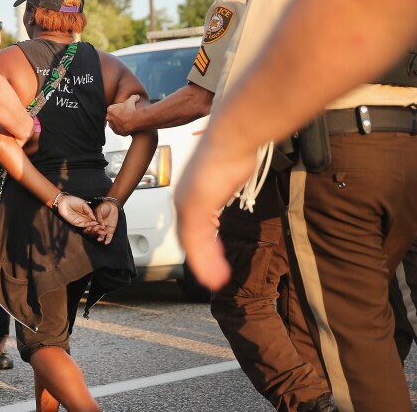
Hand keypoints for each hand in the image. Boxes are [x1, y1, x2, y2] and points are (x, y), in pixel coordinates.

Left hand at [56, 195, 101, 232]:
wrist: (64, 201)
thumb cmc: (73, 201)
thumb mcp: (83, 204)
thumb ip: (89, 211)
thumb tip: (95, 218)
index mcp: (86, 214)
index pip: (93, 219)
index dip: (98, 221)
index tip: (104, 223)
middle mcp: (84, 218)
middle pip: (92, 224)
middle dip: (97, 227)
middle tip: (103, 228)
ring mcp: (80, 221)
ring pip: (88, 226)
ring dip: (94, 227)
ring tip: (99, 227)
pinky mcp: (75, 223)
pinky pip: (83, 225)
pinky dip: (88, 225)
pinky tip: (93, 224)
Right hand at [92, 200, 119, 244]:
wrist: (112, 206)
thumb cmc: (104, 207)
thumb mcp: (99, 210)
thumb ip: (98, 217)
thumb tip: (99, 223)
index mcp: (93, 222)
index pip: (89, 228)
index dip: (88, 229)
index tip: (88, 228)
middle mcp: (98, 227)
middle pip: (94, 233)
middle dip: (94, 232)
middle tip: (96, 229)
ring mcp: (104, 229)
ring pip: (101, 236)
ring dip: (100, 237)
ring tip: (100, 238)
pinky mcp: (110, 230)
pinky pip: (109, 237)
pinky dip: (108, 240)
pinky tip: (106, 242)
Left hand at [106, 94, 139, 135]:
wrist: (134, 120)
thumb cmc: (131, 110)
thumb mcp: (132, 100)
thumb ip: (133, 97)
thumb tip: (137, 96)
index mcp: (110, 109)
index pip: (111, 109)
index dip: (117, 110)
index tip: (123, 111)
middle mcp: (109, 118)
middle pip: (111, 117)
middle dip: (116, 117)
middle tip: (124, 117)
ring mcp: (112, 125)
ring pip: (114, 124)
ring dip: (118, 123)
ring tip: (125, 122)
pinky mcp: (116, 132)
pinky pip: (118, 130)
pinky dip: (121, 129)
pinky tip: (126, 127)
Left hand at [174, 136, 256, 290]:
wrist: (232, 136)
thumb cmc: (232, 148)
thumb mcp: (228, 170)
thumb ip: (225, 182)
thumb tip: (232, 176)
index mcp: (189, 190)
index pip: (190, 223)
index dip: (200, 241)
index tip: (212, 252)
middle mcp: (184, 198)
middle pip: (188, 236)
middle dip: (201, 258)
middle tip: (212, 274)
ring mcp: (187, 204)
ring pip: (191, 244)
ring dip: (204, 265)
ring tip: (215, 281)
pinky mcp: (194, 208)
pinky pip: (196, 242)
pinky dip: (205, 262)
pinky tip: (215, 274)